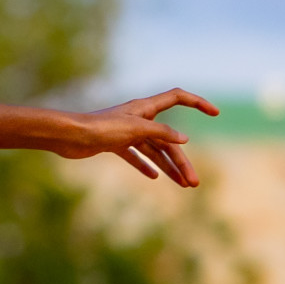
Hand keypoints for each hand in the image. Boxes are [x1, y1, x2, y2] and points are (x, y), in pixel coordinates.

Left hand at [56, 88, 220, 187]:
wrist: (68, 136)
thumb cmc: (100, 128)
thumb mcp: (135, 129)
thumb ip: (161, 133)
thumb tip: (184, 139)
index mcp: (145, 108)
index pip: (177, 98)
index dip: (197, 102)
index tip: (216, 113)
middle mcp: (138, 118)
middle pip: (168, 139)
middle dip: (182, 161)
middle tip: (193, 183)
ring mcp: (126, 132)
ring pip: (154, 150)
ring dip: (168, 167)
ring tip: (183, 185)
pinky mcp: (114, 144)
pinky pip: (135, 155)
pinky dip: (145, 165)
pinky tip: (154, 176)